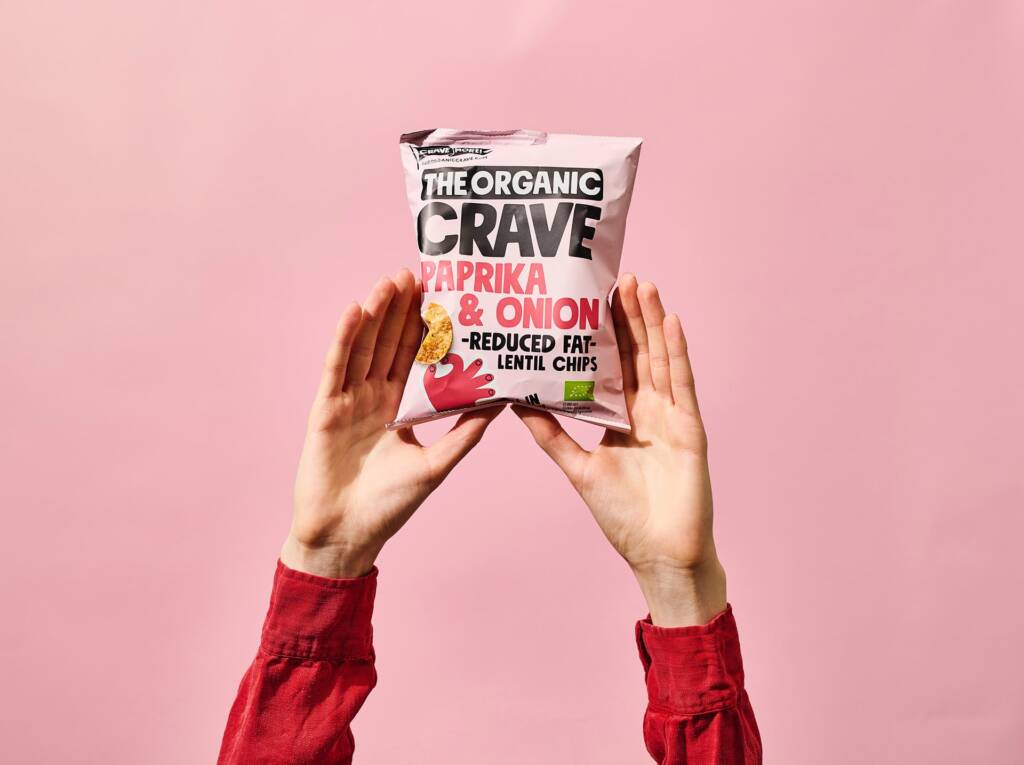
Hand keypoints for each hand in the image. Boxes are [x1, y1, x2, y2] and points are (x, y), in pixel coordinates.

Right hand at [283, 271, 503, 578]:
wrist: (346, 535)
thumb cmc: (390, 507)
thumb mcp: (436, 465)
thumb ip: (464, 433)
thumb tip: (501, 403)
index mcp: (400, 408)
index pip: (415, 358)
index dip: (425, 328)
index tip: (441, 295)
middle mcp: (374, 398)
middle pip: (390, 344)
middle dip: (402, 310)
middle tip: (417, 273)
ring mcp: (348, 401)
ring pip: (365, 348)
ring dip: (377, 314)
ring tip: (391, 281)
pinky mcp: (325, 409)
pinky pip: (337, 367)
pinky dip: (346, 339)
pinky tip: (356, 311)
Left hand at [514, 274, 724, 625]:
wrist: (659, 554)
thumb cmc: (622, 517)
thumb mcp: (577, 467)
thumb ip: (549, 433)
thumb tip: (512, 403)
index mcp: (622, 416)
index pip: (612, 364)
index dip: (603, 331)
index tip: (590, 296)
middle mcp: (648, 410)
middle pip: (636, 352)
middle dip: (628, 314)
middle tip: (616, 274)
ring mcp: (672, 416)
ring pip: (660, 358)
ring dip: (652, 321)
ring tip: (641, 284)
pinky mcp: (690, 428)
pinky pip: (682, 384)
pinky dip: (677, 351)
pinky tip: (672, 320)